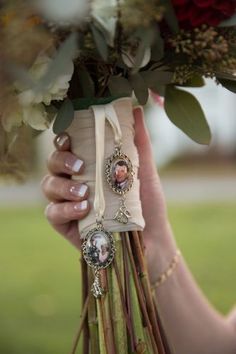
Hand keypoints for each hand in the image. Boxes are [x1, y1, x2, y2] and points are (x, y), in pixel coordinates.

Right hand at [42, 107, 173, 278]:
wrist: (151, 236)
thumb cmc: (146, 202)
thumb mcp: (143, 169)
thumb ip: (138, 140)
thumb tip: (135, 108)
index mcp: (89, 165)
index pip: (67, 147)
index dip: (63, 139)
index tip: (70, 137)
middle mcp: (75, 181)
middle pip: (52, 163)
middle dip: (60, 159)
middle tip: (79, 164)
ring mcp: (68, 203)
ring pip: (48, 185)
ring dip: (62, 185)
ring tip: (84, 191)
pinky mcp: (66, 224)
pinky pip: (52, 213)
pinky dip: (64, 208)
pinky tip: (83, 208)